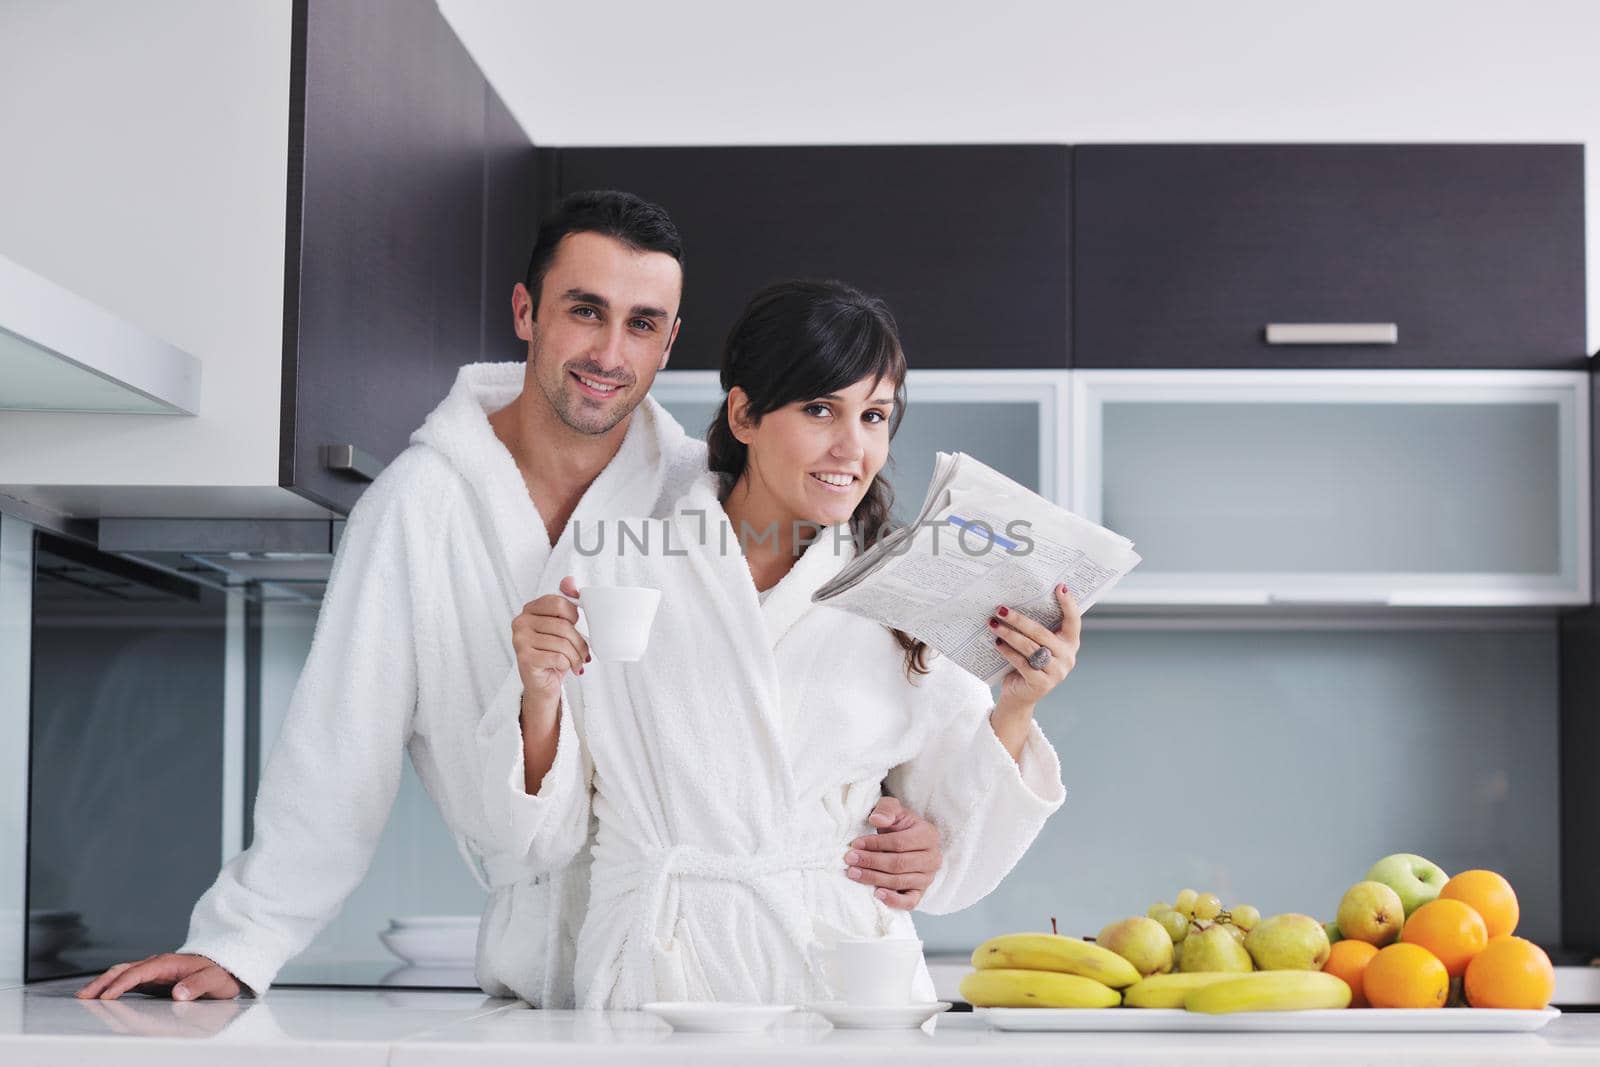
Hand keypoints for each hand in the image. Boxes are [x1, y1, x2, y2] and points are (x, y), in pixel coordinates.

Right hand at [76, 953, 240, 1000]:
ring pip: (122, 973)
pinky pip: (127, 980)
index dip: (122, 984)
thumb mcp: (214, 979)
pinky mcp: (153, 979)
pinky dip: (112, 986)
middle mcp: (158, 964)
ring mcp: (154, 971)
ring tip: (84, 996)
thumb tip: (179, 993)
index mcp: (169, 962)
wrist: (226, 968)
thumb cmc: (220, 973)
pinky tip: (102, 996)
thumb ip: (197, 985)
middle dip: (102, 982)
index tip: (107, 997)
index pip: (140, 972)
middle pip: (124, 970)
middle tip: (83, 996)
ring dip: (102, 983)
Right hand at [513, 576, 587, 713]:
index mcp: (529, 610)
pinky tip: (566, 669)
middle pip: (563, 625)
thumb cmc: (553, 654)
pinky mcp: (525, 659)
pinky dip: (568, 665)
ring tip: (576, 663)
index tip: (576, 626)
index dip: (574, 616)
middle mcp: (520, 622)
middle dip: (579, 642)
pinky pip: (558, 657)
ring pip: (562, 643)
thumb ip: (564, 602)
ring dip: (576, 656)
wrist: (542, 685)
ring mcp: (520, 640)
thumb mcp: (561, 626)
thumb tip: (569, 581)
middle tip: (583, 653)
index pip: (558, 602)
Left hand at [843, 796, 942, 909]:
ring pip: (900, 881)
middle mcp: (932, 858)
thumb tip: (876, 820)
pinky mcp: (921, 892)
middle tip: (850, 859)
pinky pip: (910, 902)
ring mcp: (928, 877)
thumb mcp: (893, 809)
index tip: (855, 844)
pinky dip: (894, 901)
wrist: (906, 839)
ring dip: (874, 878)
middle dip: (871, 862)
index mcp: (928, 835)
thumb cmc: (897, 824)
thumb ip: (886, 809)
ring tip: (854, 873)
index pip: (900, 843)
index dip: (876, 844)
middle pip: (899, 864)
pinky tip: (877, 894)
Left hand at [991, 583, 1080, 710]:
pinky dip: (1008, 652)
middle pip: (1042, 632)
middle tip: (1000, 609)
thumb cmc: (1028, 662)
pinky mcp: (1042, 684)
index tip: (1060, 586)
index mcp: (1070, 643)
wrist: (1020, 695)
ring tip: (993, 624)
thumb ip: (1037, 629)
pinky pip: (1022, 663)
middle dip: (1019, 619)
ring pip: (1030, 647)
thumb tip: (1017, 602)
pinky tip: (998, 643)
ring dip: (1009, 634)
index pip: (1073, 620)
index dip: (1068, 604)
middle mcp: (1068, 657)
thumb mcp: (1037, 644)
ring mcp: (1057, 672)